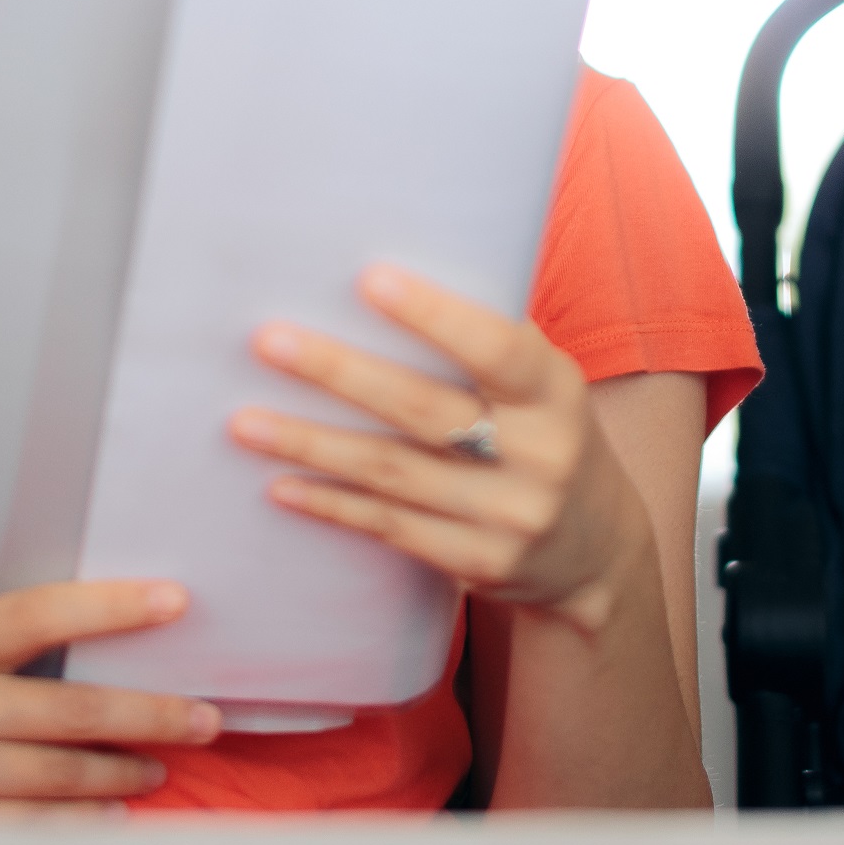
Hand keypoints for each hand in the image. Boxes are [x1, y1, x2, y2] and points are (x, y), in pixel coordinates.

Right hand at [0, 580, 222, 811]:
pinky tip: (111, 815)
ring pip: (58, 774)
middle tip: (201, 716)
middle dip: (148, 713)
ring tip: (158, 766)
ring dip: (121, 772)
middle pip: (69, 707)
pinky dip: (79, 823)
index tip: (173, 601)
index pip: (37, 614)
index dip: (110, 606)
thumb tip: (102, 652)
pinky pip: (30, 829)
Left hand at [228, 265, 654, 633]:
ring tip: (245, 421)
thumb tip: (382, 281)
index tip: (369, 279)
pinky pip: (391, 528)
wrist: (598, 551)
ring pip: (393, 474)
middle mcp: (538, 456)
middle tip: (268, 341)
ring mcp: (507, 517)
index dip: (434, 315)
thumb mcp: (543, 386)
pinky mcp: (478, 565)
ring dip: (312, 445)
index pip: (495, 347)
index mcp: (555, 393)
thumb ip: (486, 343)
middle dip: (340, 374)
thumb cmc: (546, 435)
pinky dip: (333, 506)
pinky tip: (281, 485)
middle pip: (425, 411)